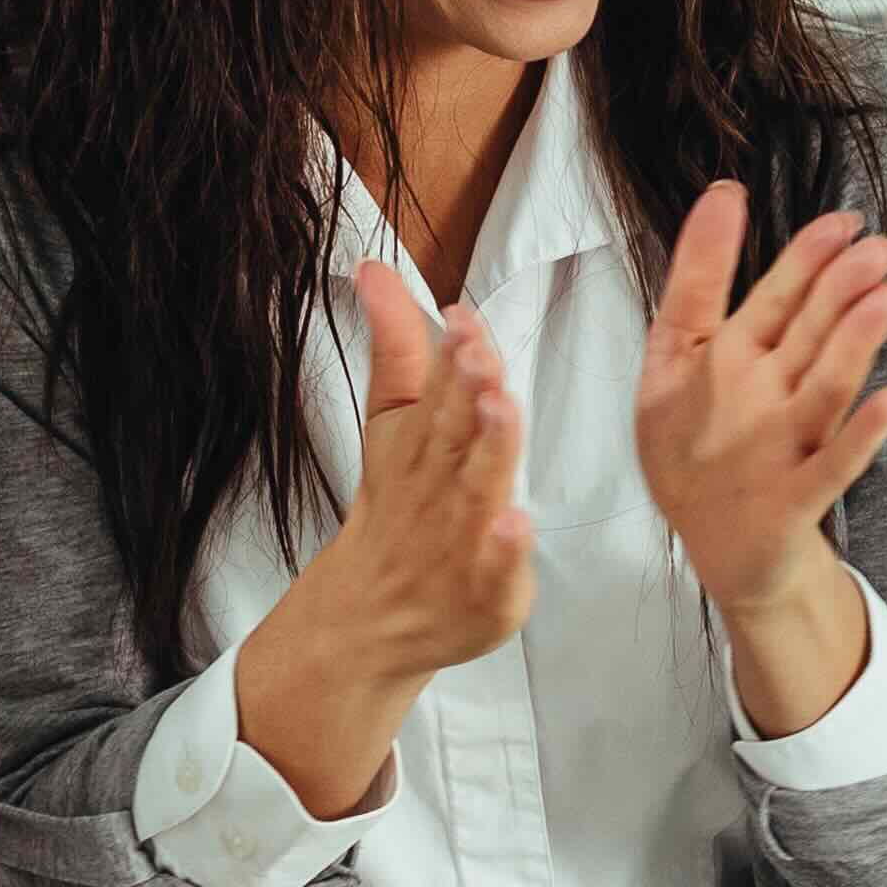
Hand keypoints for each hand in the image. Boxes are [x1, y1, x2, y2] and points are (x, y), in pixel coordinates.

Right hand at [281, 260, 536, 683]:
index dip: (454, 357)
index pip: (436, 391)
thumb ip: (396, 345)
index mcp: (419, 443)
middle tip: (479, 358)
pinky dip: (504, 549)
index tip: (462, 323)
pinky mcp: (486, 589)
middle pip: (455, 433)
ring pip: (477, 488)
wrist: (370, 615)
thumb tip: (373, 270)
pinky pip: (496, 569)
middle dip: (468, 394)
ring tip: (501, 409)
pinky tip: (516, 523)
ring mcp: (463, 539)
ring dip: (490, 450)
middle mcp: (440, 486)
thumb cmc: (399, 504)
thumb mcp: (390, 421)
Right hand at [632, 186, 886, 620]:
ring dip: (858, 339)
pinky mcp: (797, 498)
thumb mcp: (668, 360)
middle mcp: (745, 400)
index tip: (843, 221)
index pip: (762, 295)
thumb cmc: (696, 447)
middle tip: (886, 246)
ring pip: (822, 384)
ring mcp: (773, 450)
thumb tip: (723, 195)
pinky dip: (865, 433)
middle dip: (844, 282)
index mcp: (716, 360)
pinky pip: (836, 464)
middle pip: (802, 331)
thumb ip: (695, 279)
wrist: (720, 550)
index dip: (804, 255)